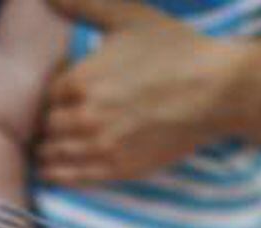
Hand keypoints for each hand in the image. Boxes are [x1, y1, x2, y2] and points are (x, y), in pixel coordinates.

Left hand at [36, 0, 234, 182]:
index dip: (51, 98)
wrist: (216, 91)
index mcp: (79, 80)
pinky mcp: (118, 169)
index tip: (58, 101)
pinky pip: (74, 178)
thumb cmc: (175, 49)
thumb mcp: (127, 17)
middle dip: (49, 125)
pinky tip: (53, 172)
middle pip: (48, 128)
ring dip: (47, 152)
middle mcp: (84, 117)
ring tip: (44, 152)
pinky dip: (59, 175)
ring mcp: (100, 147)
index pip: (45, 97)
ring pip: (54, 155)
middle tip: (52, 126)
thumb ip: (84, 4)